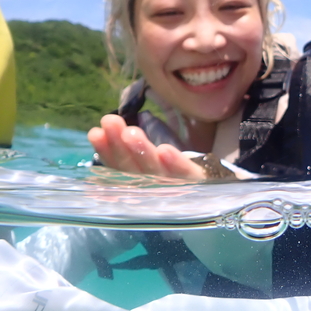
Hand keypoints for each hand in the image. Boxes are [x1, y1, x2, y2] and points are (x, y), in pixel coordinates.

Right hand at [88, 114, 205, 179]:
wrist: (215, 189)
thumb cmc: (176, 170)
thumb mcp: (153, 156)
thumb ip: (133, 146)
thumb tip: (106, 127)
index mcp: (141, 181)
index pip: (120, 167)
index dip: (107, 151)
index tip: (95, 132)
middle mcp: (155, 188)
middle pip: (135, 169)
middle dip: (120, 145)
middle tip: (109, 121)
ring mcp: (177, 188)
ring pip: (156, 171)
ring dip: (142, 151)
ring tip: (130, 131)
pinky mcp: (199, 183)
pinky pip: (187, 174)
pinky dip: (175, 164)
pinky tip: (164, 150)